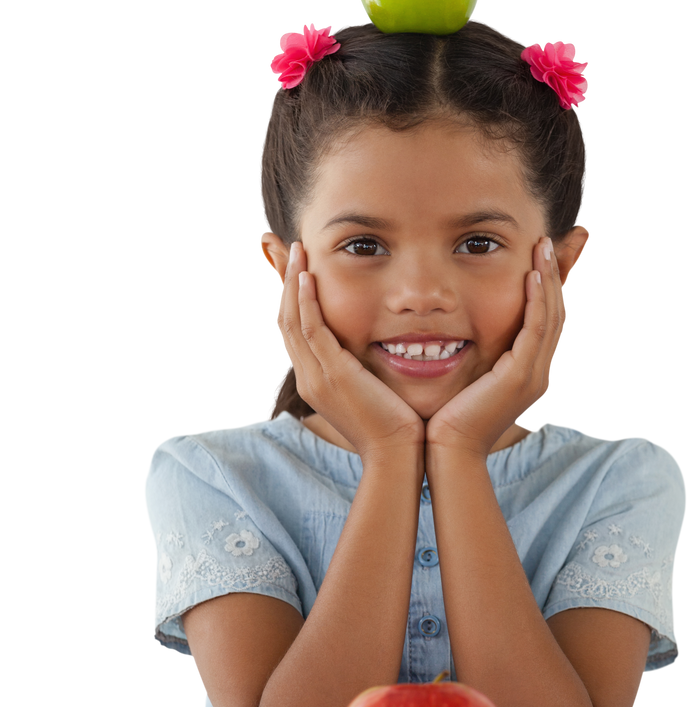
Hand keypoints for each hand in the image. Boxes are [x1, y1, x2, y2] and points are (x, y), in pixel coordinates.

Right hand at [274, 242, 425, 464]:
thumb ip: (366, 371)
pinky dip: (306, 300)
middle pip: (283, 322)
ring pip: (291, 320)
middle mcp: (307, 378)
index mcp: (315, 382)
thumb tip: (375, 353)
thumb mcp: (373, 393)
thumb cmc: (396, 428)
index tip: (299, 271)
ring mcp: (315, 376)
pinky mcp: (331, 374)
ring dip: (293, 282)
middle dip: (285, 284)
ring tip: (298, 252)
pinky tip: (309, 276)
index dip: (293, 300)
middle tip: (292, 251)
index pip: (294, 333)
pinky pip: (310, 328)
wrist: (398, 455)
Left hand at [425, 237, 568, 458]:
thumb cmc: (449, 421)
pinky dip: (536, 300)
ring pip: (552, 317)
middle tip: (546, 243)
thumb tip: (462, 337)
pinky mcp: (521, 376)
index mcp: (530, 376)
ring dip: (548, 279)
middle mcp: (540, 375)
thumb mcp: (469, 383)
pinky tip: (531, 275)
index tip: (538, 260)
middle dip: (553, 277)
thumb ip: (476, 361)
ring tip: (542, 248)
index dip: (546, 290)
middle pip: (557, 315)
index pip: (547, 325)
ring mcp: (534, 376)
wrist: (449, 451)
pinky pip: (535, 328)